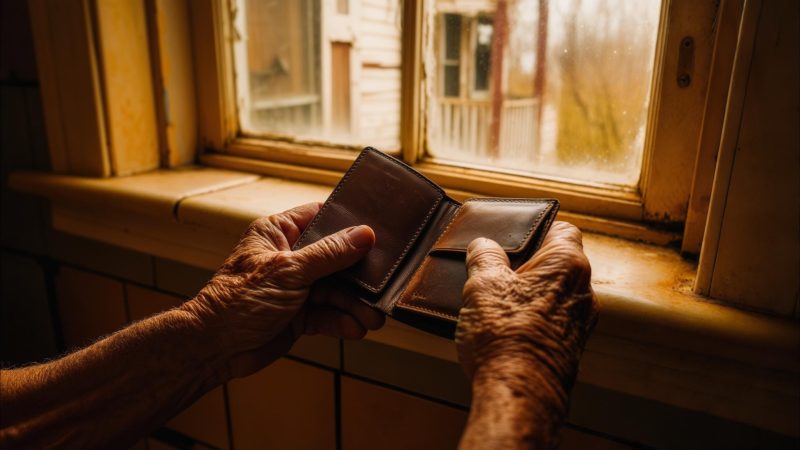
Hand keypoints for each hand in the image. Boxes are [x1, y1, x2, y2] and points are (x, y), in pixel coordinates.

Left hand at [182, 202, 384, 379]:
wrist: (214, 349)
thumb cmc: (237, 301)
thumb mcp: (288, 271)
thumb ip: (329, 254)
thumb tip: (365, 234)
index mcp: (279, 233)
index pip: (320, 217)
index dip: (348, 223)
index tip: (378, 230)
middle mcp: (289, 257)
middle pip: (336, 258)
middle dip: (358, 276)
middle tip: (381, 286)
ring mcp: (294, 287)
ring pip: (335, 290)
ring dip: (354, 305)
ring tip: (374, 318)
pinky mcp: (297, 315)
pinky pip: (327, 314)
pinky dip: (341, 321)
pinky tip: (356, 329)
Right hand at [455, 221, 597, 389]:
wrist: (519, 394)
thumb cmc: (505, 336)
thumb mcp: (483, 285)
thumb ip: (484, 258)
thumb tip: (482, 245)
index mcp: (568, 265)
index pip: (563, 229)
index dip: (538, 228)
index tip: (514, 236)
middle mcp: (583, 292)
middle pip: (557, 264)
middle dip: (526, 266)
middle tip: (495, 270)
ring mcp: (579, 323)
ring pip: (553, 295)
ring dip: (528, 295)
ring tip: (494, 302)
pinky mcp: (570, 349)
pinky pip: (551, 321)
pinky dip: (531, 319)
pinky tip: (504, 329)